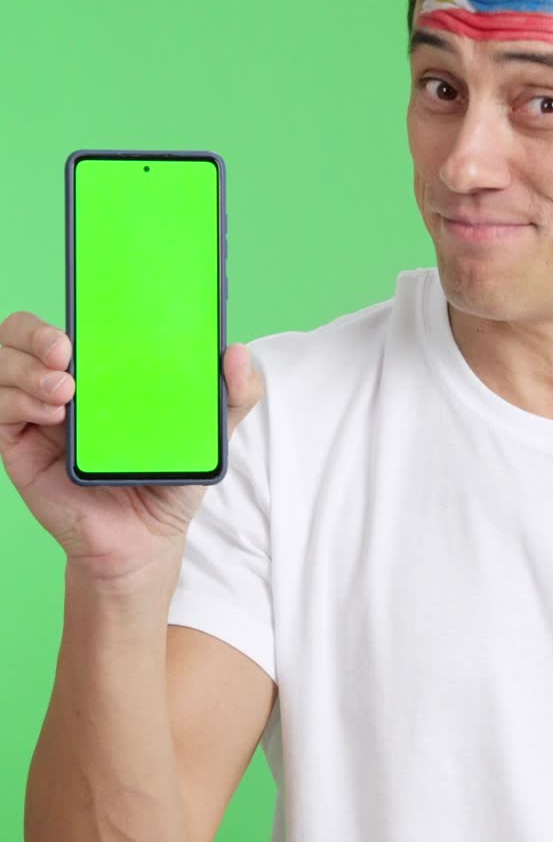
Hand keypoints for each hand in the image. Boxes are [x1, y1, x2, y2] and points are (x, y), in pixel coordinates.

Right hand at [0, 312, 264, 581]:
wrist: (145, 540)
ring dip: (25, 366)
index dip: (73, 301)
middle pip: (22, 333)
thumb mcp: (211, 434)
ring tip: (65, 388)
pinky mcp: (19, 444)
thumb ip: (235, 395)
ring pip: (3, 363)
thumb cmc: (169, 478)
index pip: (75, 316)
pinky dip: (19, 400)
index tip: (92, 303)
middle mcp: (62, 380)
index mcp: (102, 366)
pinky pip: (0, 408)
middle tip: (64, 348)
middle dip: (35, 332)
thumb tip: (238, 353)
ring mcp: (35, 411)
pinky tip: (53, 413)